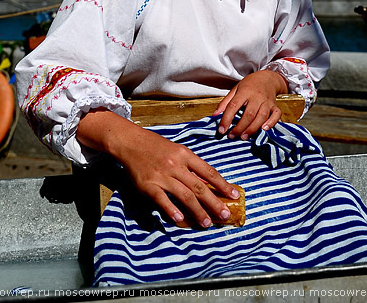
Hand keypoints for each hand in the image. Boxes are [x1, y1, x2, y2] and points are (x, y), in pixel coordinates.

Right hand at [77, 110, 239, 227]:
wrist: (131, 142)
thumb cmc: (157, 147)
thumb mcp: (178, 150)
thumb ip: (191, 167)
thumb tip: (208, 184)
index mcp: (186, 155)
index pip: (209, 172)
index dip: (223, 185)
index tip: (235, 196)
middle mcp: (176, 165)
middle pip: (199, 187)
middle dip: (214, 203)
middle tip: (225, 216)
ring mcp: (162, 175)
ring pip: (184, 196)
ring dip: (197, 211)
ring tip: (207, 223)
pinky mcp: (148, 185)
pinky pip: (162, 200)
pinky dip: (172, 210)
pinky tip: (181, 220)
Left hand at [214, 69, 287, 139]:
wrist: (267, 78)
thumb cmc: (249, 85)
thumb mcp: (235, 89)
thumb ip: (225, 102)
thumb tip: (214, 115)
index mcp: (244, 92)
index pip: (233, 106)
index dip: (226, 119)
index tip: (221, 130)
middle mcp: (256, 97)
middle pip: (249, 114)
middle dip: (240, 127)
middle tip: (232, 136)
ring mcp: (267, 101)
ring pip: (262, 116)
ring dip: (253, 128)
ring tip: (244, 137)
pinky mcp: (274, 105)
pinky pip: (276, 115)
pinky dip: (271, 123)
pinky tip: (264, 129)